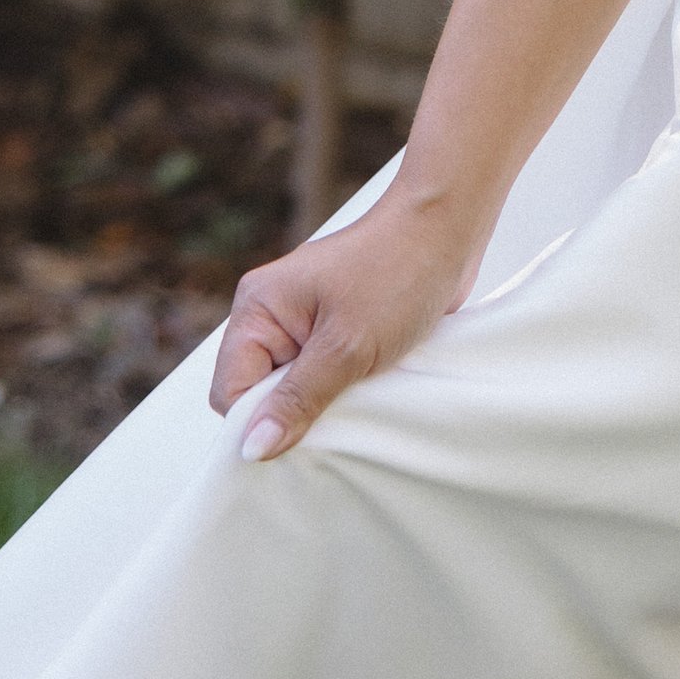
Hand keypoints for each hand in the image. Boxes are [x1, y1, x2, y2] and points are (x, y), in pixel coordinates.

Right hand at [208, 189, 479, 459]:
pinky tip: (366, 394)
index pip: (230, 391)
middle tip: (336, 421)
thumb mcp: (346, 347)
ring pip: (293, 390)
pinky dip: (340, 392)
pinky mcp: (335, 331)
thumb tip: (251, 450)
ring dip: (322, 406)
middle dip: (292, 416)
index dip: (257, 423)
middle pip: (259, 394)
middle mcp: (272, 316)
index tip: (301, 441)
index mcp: (257, 309)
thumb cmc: (398, 275)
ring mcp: (304, 323)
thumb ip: (297, 400)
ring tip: (356, 404)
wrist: (448, 228)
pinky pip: (321, 378)